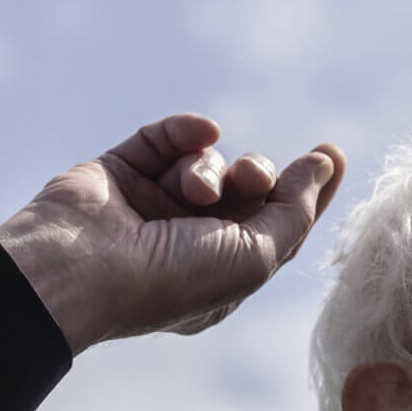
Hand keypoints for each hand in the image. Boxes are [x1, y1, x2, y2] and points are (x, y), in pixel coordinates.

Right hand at [0, 112, 345, 353]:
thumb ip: (295, 212)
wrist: (81, 268)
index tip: (330, 152)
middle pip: (246, 188)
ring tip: (194, 187)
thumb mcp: (255, 258)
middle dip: (257, 175)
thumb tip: (325, 164)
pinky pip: (164, 138)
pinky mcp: (120, 171)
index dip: (307, 190)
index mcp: (221, 274)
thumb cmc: (171, 279)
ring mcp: (151, 205)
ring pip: (206, 161)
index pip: (278, 225)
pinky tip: (197, 132)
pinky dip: (184, 131)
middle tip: (249, 179)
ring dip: (210, 166)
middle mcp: (187, 241)